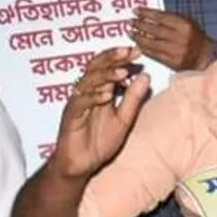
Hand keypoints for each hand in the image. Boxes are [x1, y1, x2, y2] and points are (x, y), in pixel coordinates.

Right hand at [50, 47, 151, 179]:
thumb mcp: (124, 119)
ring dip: (105, 75)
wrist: (82, 166)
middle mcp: (87, 92)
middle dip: (113, 57)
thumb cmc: (100, 142)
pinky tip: (107, 95)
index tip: (138, 51)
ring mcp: (77, 103)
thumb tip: (146, 76)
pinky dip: (93, 97)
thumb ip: (133, 99)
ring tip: (122, 72)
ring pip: (88, 81)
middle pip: (96, 66)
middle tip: (129, 51)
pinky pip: (80, 103)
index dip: (122, 57)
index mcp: (100, 90)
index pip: (109, 66)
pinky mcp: (70, 116)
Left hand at [132, 8, 216, 71]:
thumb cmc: (196, 37)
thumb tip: (150, 15)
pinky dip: (144, 48)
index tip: (136, 10)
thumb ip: (172, 18)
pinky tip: (138, 44)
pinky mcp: (172, 62)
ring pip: (152, 42)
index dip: (146, 13)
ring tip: (130, 32)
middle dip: (140, 24)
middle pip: (154, 29)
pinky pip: (154, 54)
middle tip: (130, 21)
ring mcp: (175, 50)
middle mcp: (180, 37)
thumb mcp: (188, 22)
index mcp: (184, 24)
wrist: (206, 57)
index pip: (161, 16)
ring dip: (139, 37)